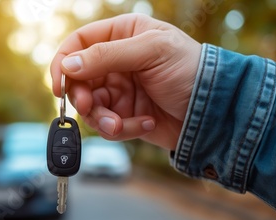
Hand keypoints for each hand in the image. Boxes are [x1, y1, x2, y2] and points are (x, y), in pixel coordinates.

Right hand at [50, 14, 201, 149]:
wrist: (216, 112)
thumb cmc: (192, 70)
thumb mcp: (150, 52)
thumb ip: (106, 55)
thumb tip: (68, 65)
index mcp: (123, 35)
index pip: (80, 43)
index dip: (64, 62)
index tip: (59, 85)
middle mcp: (118, 62)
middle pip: (79, 79)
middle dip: (83, 97)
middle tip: (90, 107)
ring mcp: (121, 90)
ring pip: (90, 107)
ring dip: (102, 119)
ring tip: (121, 124)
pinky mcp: (126, 115)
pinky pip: (107, 125)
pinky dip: (122, 129)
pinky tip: (145, 123)